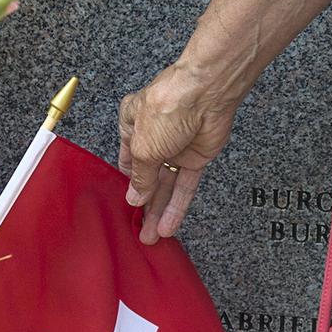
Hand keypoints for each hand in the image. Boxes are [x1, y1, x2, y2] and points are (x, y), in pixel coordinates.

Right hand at [118, 60, 241, 243]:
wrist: (206, 95)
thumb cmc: (167, 107)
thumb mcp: (142, 147)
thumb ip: (140, 176)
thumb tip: (135, 196)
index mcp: (131, 126)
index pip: (127, 163)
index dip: (128, 186)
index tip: (125, 209)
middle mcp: (153, 138)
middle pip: (148, 179)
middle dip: (143, 206)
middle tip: (138, 231)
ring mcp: (176, 148)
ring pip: (166, 186)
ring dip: (159, 211)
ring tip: (151, 236)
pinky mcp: (196, 157)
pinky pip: (185, 186)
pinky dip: (177, 206)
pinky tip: (169, 225)